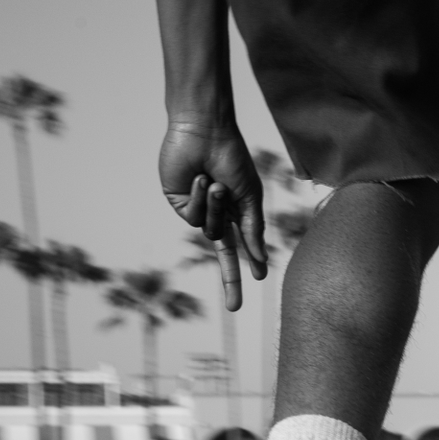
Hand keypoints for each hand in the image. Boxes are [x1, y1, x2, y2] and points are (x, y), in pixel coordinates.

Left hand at [159, 118, 267, 310]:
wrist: (204, 130)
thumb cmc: (231, 157)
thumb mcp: (249, 195)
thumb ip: (253, 227)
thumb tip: (260, 258)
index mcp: (236, 211)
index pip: (242, 246)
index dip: (248, 268)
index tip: (256, 287)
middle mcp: (216, 214)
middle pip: (224, 254)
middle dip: (231, 281)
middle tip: (234, 308)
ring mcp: (196, 210)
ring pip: (210, 231)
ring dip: (216, 208)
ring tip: (214, 182)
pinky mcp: (178, 203)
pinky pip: (193, 217)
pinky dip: (198, 199)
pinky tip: (198, 179)